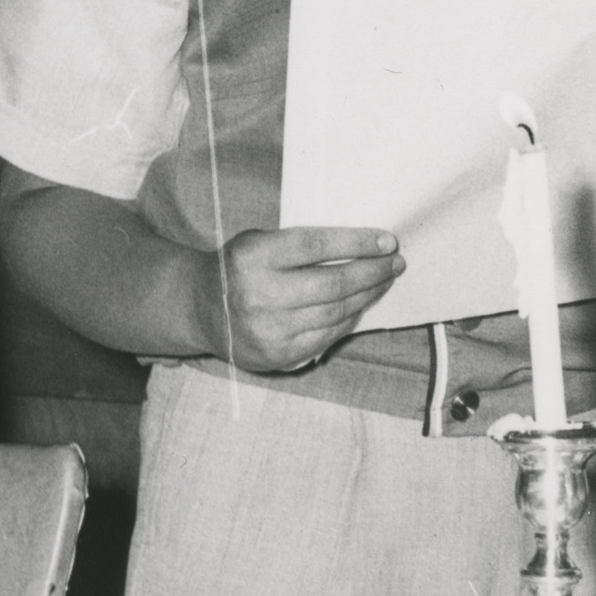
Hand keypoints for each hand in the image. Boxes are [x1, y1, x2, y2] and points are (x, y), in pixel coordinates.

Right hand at [204, 227, 403, 373]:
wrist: (200, 309)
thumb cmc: (241, 267)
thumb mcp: (259, 242)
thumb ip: (301, 243)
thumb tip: (364, 245)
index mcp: (253, 257)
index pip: (317, 246)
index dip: (357, 243)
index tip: (387, 241)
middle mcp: (259, 294)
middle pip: (333, 283)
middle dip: (372, 272)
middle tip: (396, 262)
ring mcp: (268, 329)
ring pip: (335, 312)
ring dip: (368, 295)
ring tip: (384, 281)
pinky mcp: (277, 354)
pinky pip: (327, 335)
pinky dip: (349, 318)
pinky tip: (361, 305)